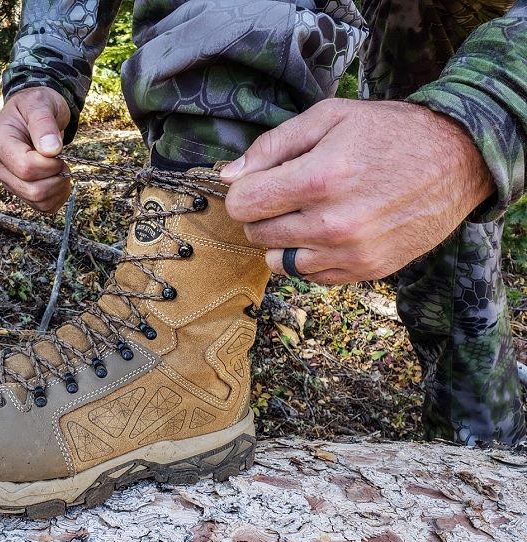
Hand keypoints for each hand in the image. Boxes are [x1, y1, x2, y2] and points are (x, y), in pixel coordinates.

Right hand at [0, 87, 71, 212]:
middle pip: (33, 190)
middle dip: (56, 177)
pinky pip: (44, 207)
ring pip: (39, 202)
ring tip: (61, 166)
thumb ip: (44, 123)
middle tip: (61, 159)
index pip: (25, 168)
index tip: (57, 150)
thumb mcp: (40, 103)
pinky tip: (59, 178)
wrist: (34, 113)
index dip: (49, 164)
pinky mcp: (21, 191)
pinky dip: (58, 196)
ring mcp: (8, 181)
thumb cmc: (36, 105)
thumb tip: (51, 149)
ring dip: (59, 187)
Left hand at [220, 98, 494, 283]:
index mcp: (320, 179)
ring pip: (277, 261)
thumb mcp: (329, 117)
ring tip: (308, 213)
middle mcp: (333, 224)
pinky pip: (309, 275)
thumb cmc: (390, 132)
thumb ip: (273, 145)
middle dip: (263, 212)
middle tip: (289, 194)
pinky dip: (309, 256)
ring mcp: (351, 253)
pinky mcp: (366, 271)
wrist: (459, 160)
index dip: (244, 191)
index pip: (242, 205)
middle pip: (256, 233)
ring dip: (282, 239)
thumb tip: (230, 176)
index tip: (259, 182)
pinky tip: (329, 231)